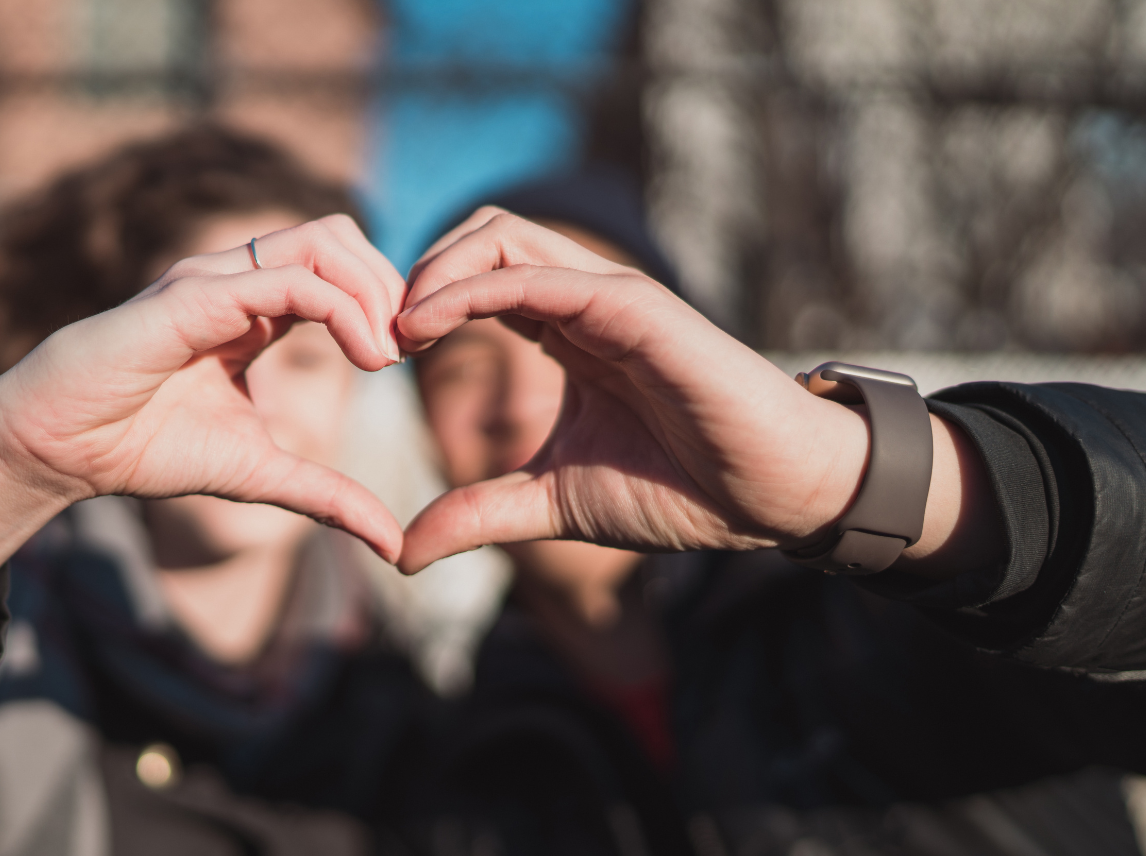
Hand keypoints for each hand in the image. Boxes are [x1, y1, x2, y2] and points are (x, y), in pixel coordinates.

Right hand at [0, 214, 406, 554]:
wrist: (58, 450)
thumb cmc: (144, 448)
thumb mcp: (259, 474)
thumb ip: (327, 496)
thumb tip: (393, 545)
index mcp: (255, 308)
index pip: (341, 268)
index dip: (387, 302)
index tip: (413, 357)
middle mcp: (237, 279)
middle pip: (341, 235)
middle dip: (390, 285)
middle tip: (411, 348)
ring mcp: (213, 280)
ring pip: (321, 241)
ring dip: (373, 290)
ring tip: (388, 354)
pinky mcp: (192, 297)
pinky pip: (285, 280)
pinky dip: (341, 308)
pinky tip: (365, 357)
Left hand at [394, 209, 887, 572]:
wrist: (770, 496)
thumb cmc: (680, 489)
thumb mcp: (552, 503)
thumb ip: (479, 513)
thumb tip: (402, 551)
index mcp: (565, 332)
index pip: (476, 278)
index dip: (418, 303)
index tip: (375, 355)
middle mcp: (583, 301)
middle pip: (482, 235)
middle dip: (417, 271)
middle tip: (376, 335)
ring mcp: (609, 296)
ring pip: (503, 235)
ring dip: (434, 269)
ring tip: (396, 329)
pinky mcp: (634, 307)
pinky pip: (536, 276)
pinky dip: (471, 288)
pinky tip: (427, 327)